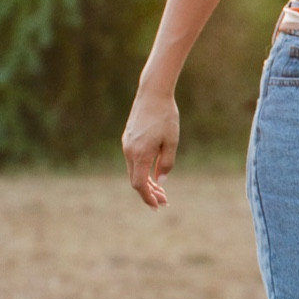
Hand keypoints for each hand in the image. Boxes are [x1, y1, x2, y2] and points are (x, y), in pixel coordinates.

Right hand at [122, 87, 179, 208]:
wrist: (153, 93)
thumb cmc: (166, 116)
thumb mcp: (172, 141)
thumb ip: (166, 163)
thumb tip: (161, 181)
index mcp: (140, 154)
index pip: (140, 184)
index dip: (148, 197)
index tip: (158, 205)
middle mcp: (129, 151)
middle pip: (136, 180)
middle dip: (149, 192)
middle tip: (164, 200)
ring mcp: (126, 144)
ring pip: (134, 170)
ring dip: (146, 181)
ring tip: (161, 189)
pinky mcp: (128, 138)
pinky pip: (133, 160)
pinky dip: (142, 169)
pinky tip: (153, 172)